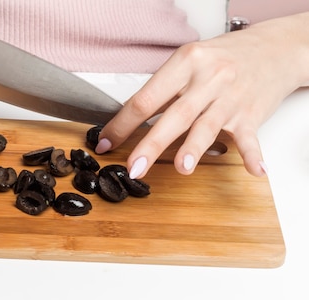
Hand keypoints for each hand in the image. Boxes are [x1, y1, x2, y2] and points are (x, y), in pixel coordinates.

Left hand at [94, 12, 308, 178]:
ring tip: (182, 168)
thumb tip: (127, 120)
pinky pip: (252, 137)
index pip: (147, 98)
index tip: (106, 143)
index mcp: (185, 63)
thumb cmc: (224, 58)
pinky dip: (253, 155)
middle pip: (175, 115)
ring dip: (194, 148)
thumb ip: (163, 91)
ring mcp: (231, 97)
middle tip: (134, 166)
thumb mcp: (190, 62)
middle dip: (151, 144)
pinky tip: (254, 170)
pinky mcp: (252, 113)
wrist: (274, 48)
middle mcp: (208, 79)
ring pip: (208, 125)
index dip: (123, 123)